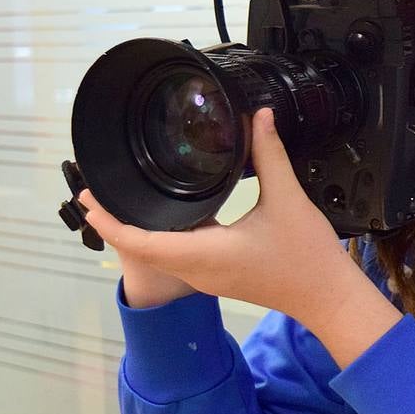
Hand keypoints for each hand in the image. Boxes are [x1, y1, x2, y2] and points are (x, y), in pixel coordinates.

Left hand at [80, 108, 396, 350]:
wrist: (327, 296)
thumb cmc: (307, 257)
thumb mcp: (287, 199)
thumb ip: (269, 155)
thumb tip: (258, 118)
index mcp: (205, 254)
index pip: (140, 242)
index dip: (109, 221)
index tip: (87, 200)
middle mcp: (198, 270)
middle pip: (142, 248)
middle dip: (116, 221)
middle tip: (97, 190)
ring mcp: (207, 277)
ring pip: (159, 254)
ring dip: (138, 230)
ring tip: (123, 199)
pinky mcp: (218, 276)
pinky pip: (178, 256)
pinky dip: (163, 236)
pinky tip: (170, 214)